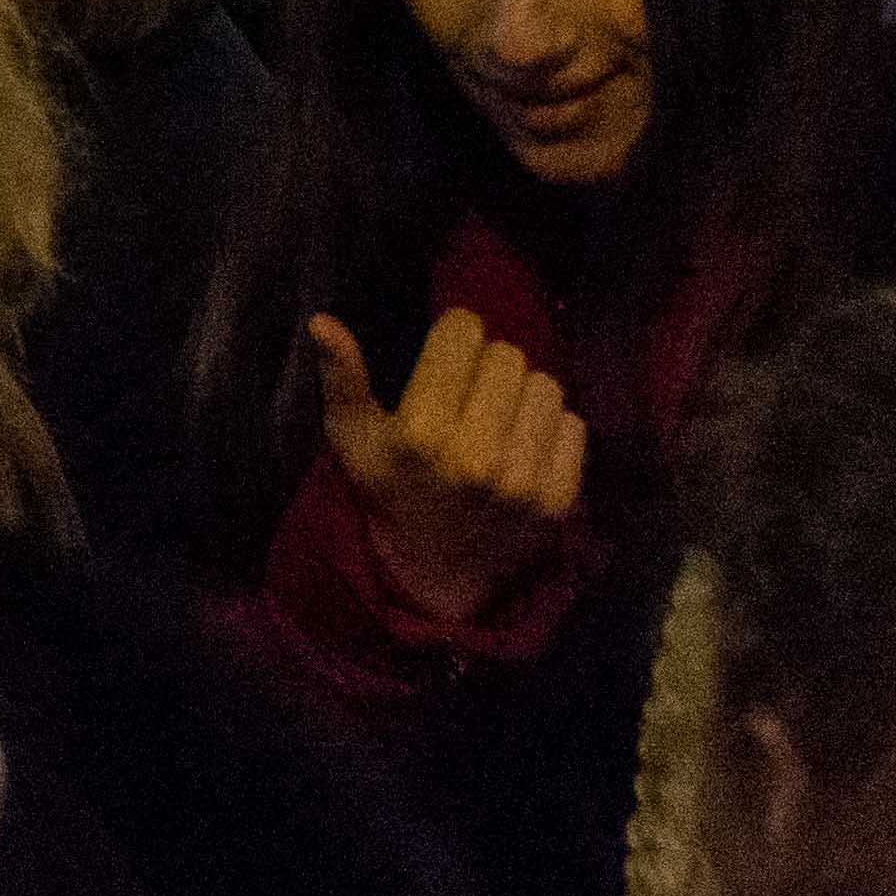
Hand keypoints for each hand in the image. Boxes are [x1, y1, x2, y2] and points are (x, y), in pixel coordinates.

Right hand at [312, 309, 588, 625]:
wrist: (432, 575)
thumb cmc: (388, 491)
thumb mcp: (351, 437)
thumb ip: (341, 376)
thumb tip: (322, 321)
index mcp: (420, 431)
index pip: (463, 333)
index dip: (454, 335)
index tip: (447, 354)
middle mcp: (475, 455)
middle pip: (508, 355)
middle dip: (488, 364)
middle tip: (471, 391)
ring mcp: (521, 481)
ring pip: (545, 385)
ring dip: (522, 394)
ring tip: (499, 417)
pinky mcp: (557, 501)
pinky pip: (573, 425)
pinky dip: (550, 429)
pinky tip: (522, 446)